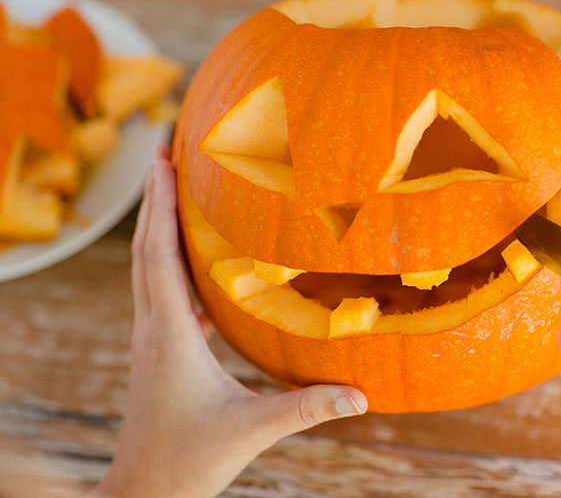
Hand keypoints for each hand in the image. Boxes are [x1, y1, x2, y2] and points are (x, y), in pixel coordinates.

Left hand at [89, 149, 366, 497]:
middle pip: (145, 249)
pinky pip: (161, 293)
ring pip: (148, 268)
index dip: (161, 206)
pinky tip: (197, 264)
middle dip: (153, 199)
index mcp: (169, 335)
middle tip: (163, 153)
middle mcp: (152, 328)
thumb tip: (362, 396)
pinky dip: (171, 264)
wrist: (142, 491)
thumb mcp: (252, 430)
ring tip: (173, 191)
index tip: (163, 161)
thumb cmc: (189, 461)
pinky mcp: (157, 351)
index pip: (159, 255)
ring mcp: (151, 339)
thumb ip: (307, 408)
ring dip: (157, 226)